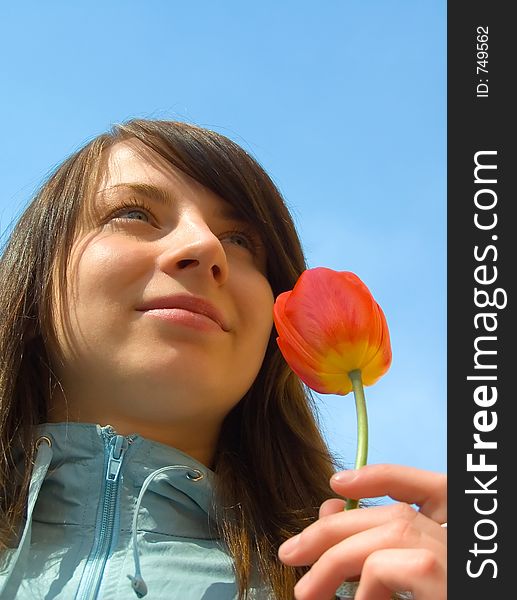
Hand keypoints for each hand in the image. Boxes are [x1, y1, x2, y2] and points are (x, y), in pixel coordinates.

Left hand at [278, 464, 446, 599]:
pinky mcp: (443, 578)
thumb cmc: (431, 596)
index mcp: (454, 534)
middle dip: (335, 529)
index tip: (337, 485)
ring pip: (388, 534)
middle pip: (394, 514)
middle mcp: (461, 541)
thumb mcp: (405, 577)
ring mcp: (457, 559)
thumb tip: (331, 508)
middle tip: (291, 552)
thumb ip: (375, 544)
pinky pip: (387, 567)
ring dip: (334, 558)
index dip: (381, 477)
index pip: (427, 486)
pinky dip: (363, 585)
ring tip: (305, 593)